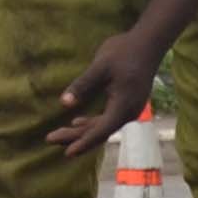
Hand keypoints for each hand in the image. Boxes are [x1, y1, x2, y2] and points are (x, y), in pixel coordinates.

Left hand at [49, 28, 162, 152]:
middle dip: (75, 137)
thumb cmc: (124, 52)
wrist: (148, 43)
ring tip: (59, 135)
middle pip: (100, 131)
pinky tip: (77, 121)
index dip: (83, 142)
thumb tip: (63, 103)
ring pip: (103, 126)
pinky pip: (108, 119)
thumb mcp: (100, 67)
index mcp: (123, 106)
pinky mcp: (128, 104)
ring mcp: (130, 109)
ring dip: (82, 131)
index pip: (101, 130)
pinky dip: (92, 123)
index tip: (67, 153)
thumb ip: (82, 85)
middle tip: (50, 138)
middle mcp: (129, 113)